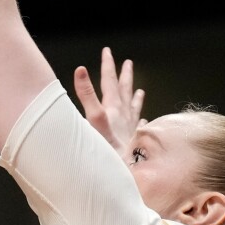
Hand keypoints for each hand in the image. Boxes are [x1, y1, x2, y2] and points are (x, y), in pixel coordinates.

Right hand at [73, 47, 145, 163]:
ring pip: (134, 107)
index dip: (108, 65)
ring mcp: (130, 128)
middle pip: (125, 90)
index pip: (110, 81)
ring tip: (140, 89)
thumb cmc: (107, 149)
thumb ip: (87, 95)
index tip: (107, 52)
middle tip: (127, 63)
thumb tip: (81, 70)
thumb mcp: (94, 119)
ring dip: (135, 96)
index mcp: (113, 108)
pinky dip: (140, 120)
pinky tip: (143, 121)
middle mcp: (124, 116)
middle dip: (124, 75)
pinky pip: (139, 126)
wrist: (126, 172)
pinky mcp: (134, 141)